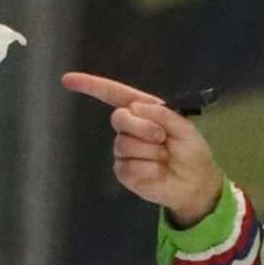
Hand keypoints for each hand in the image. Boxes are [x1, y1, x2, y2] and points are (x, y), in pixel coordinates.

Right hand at [61, 72, 225, 227]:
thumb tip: (136, 108)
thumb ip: (163, 115)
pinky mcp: (123, 172)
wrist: (195, 184)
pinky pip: (128, 167)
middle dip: (142, 127)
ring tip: (164, 159)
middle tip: (162, 138)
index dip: (91, 86)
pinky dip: (148, 170)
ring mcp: (124, 151)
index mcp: (143, 112)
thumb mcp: (185, 128)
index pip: (114, 95)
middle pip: (119, 118)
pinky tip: (158, 172)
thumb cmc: (192, 152)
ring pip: (125, 145)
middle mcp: (130, 128)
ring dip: (150, 152)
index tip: (68, 80)